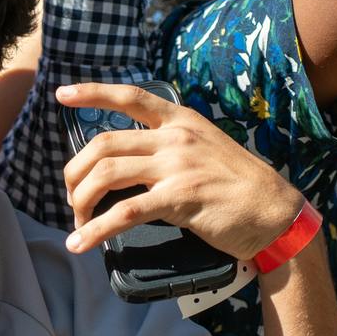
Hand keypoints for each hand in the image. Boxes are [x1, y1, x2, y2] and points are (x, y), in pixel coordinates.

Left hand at [57, 83, 305, 259]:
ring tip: (76, 222)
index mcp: (181, 120)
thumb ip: (172, 146)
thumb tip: (133, 160)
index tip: (62, 95)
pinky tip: (81, 242)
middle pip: (103, 144)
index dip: (92, 93)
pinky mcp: (179, 199)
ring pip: (107, 174)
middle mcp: (175, 138)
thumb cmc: (239, 184)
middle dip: (75, 172)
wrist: (274, 212)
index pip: (130, 96)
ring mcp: (176, 167)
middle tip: (71, 196)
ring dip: (81, 200)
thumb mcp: (206, 148)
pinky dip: (95, 230)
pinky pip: (124, 213)